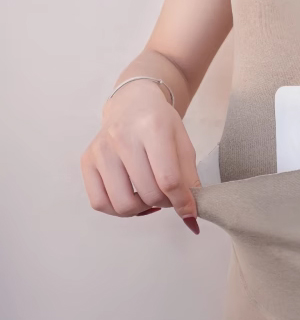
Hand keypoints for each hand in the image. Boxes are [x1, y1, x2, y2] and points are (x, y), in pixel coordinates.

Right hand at [80, 79, 201, 232]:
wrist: (133, 104)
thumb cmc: (161, 124)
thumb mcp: (184, 144)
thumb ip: (190, 179)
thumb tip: (191, 215)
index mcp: (153, 128)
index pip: (169, 179)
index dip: (182, 202)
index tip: (189, 211)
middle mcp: (122, 137)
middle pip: (148, 194)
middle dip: (165, 203)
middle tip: (169, 195)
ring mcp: (101, 150)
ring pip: (123, 204)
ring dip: (142, 208)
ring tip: (150, 195)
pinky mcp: (87, 161)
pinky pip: (99, 203)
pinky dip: (117, 209)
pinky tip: (131, 196)